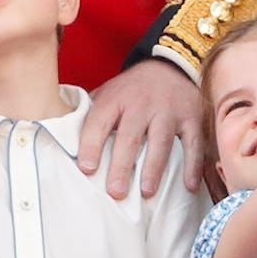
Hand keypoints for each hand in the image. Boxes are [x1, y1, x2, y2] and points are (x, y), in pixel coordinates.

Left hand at [78, 60, 202, 198]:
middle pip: (130, 135)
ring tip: (146, 191)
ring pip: (161, 140)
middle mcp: (142, 103)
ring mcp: (169, 110)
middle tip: (115, 192)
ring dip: (154, 167)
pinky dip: (193, 165)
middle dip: (122, 165)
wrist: (172, 65)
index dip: (91, 145)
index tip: (87, 169)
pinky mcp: (191, 118)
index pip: (99, 121)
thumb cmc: (133, 89)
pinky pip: (193, 143)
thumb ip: (90, 113)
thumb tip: (62, 139)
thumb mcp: (109, 93)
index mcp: (116, 98)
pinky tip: (188, 186)